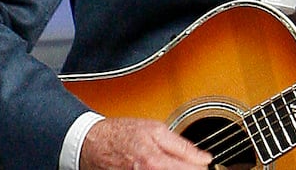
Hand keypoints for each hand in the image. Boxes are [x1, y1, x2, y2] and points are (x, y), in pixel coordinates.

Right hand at [78, 117, 209, 168]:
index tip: (204, 163)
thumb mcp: (156, 130)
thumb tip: (205, 158)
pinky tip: (163, 167)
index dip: (201, 167)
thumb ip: (183, 147)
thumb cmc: (120, 134)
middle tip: (191, 163)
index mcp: (156, 163)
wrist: (91, 144)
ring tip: (174, 163)